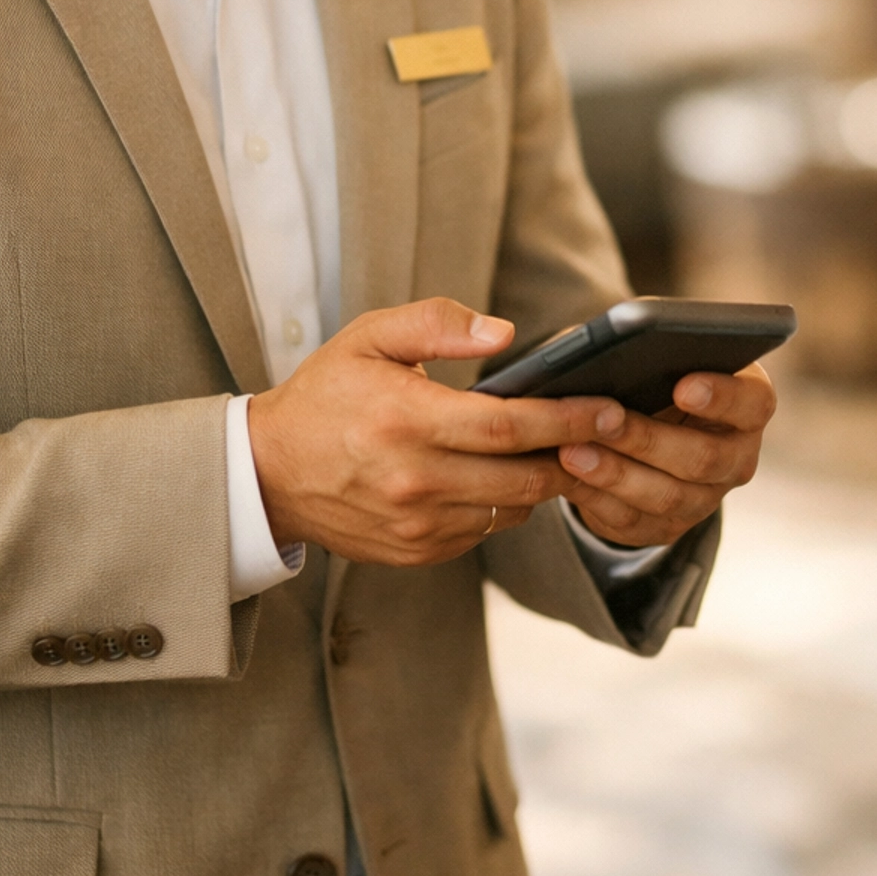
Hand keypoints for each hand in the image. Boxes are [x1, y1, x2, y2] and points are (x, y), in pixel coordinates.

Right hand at [247, 296, 626, 564]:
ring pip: (511, 509)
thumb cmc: (326, 394)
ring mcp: (415, 525)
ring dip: (540, 483)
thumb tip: (505, 334)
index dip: (567, 418)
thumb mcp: (370, 337)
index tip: (609, 408)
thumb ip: (437, 322)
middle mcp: (414, 480)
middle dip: (574, 456)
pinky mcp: (416, 552)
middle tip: (607, 433)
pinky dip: (502, 506)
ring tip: (556, 451)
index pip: (507, 425)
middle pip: (524, 478)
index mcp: (407, 420)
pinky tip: (500, 477)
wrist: (267, 474)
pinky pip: (483, 532)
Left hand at [557, 362, 775, 548]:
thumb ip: (649, 348)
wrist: (646, 424)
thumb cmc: (657, 375)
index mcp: (749, 404)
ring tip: (573, 450)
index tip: (683, 386)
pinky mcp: (666, 527)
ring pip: (666, 496)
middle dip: (649, 439)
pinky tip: (566, 474)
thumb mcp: (662, 355)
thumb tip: (607, 347)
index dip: (722, 396)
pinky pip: (632, 520)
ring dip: (615, 473)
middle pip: (703, 457)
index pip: (752, 402)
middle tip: (607, 419)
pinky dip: (595, 497)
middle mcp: (737, 457)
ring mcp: (705, 498)